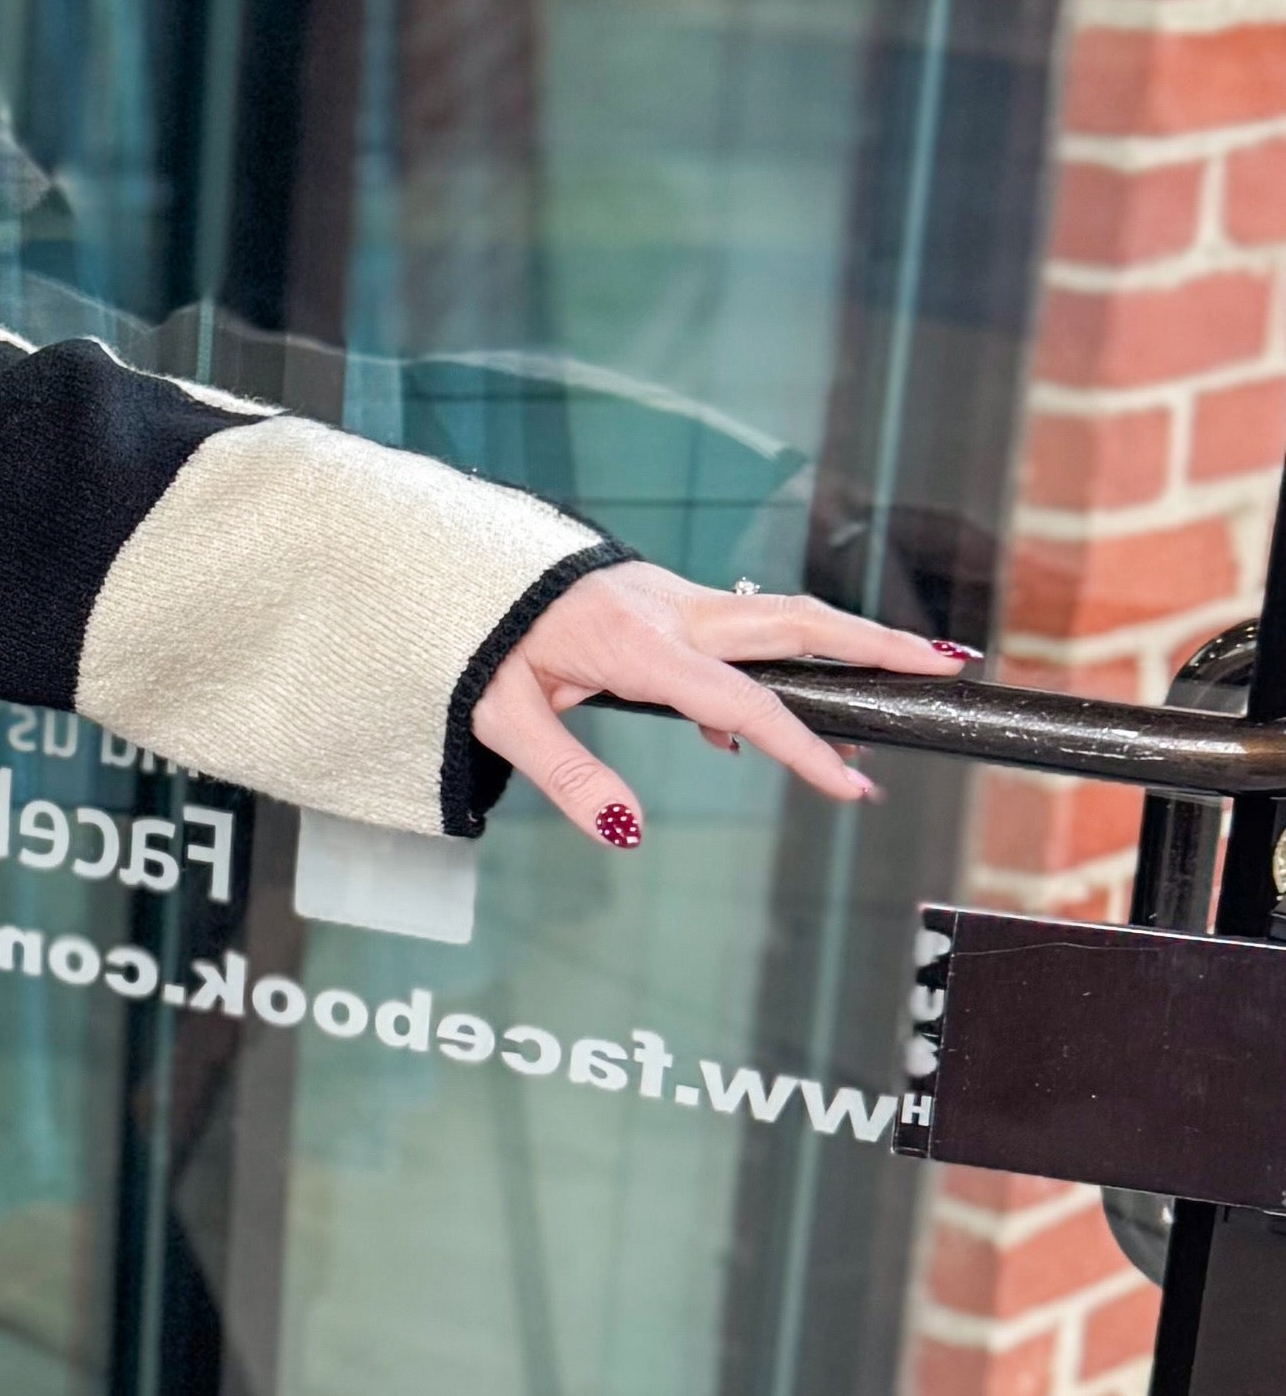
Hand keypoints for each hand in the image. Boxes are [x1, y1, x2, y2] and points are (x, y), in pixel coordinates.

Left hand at [474, 565, 971, 850]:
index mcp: (636, 643)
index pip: (741, 704)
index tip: (852, 790)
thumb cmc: (469, 638)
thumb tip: (627, 832)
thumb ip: (566, 776)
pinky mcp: (667, 600)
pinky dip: (780, 660)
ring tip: (910, 672)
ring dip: (847, 640)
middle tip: (947, 666)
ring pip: (780, 615)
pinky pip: (742, 628)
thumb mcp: (501, 716)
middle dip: (874, 645)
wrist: (449, 563)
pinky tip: (748, 734)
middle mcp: (670, 610)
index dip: (802, 749)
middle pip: (795, 623)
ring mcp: (673, 599)